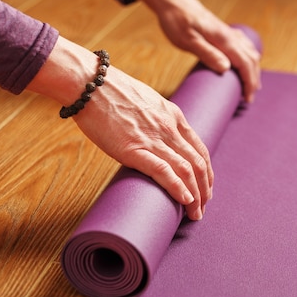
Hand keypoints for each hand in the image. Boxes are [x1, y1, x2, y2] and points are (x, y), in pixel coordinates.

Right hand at [28, 37, 211, 220]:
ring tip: (196, 213)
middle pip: (199, 164)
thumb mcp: (146, 102)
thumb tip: (154, 138)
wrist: (89, 83)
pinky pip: (164, 171)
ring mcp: (154, 139)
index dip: (207, 173)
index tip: (206, 188)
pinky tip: (185, 201)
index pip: (201, 149)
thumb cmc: (111, 92)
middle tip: (204, 207)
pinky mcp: (134, 149)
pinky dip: (178, 188)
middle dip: (205, 189)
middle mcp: (170, 129)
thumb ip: (156, 120)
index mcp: (174, 116)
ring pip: (187, 171)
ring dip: (196, 196)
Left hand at [129, 0, 260, 102]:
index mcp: (223, 39)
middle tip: (248, 98)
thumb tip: (226, 69)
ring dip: (253, 69)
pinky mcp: (222, 30)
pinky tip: (245, 61)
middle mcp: (229, 35)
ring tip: (250, 84)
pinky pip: (243, 44)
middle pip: (251, 59)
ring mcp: (227, 32)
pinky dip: (249, 56)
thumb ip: (207, 53)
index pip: (245, 64)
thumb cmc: (175, 21)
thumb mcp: (187, 40)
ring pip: (249, 51)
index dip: (249, 82)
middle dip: (253, 79)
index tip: (247, 99)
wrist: (171, 1)